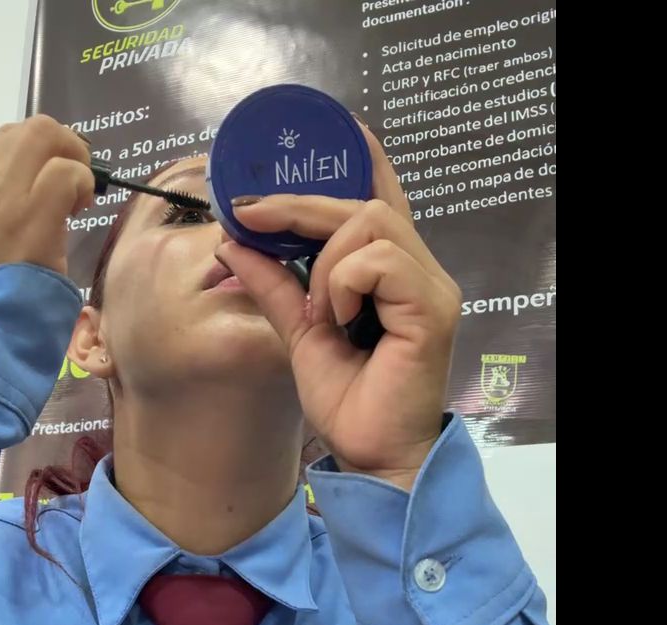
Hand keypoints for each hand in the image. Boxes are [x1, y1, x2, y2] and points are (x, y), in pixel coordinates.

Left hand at [0, 115, 93, 274]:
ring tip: (45, 176)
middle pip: (41, 132)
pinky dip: (12, 159)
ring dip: (39, 147)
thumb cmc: (27, 300)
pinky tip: (18, 188)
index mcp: (28, 219)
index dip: (85, 181)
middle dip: (68, 146)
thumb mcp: (60, 264)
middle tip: (73, 173)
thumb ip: (63, 215)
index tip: (83, 204)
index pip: (67, 169)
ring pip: (14, 132)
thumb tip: (69, 189)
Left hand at [216, 124, 461, 489]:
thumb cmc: (347, 398)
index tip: (327, 129)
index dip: (358, 159)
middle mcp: (418, 270)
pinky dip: (343, 282)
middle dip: (299, 206)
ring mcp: (431, 286)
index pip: (379, 198)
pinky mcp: (432, 309)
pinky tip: (337, 318)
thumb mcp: (299, 331)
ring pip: (371, 223)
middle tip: (249, 217)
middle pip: (363, 202)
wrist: (372, 453)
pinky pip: (378, 260)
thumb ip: (275, 284)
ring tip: (318, 309)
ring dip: (324, 260)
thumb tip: (234, 240)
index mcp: (391, 272)